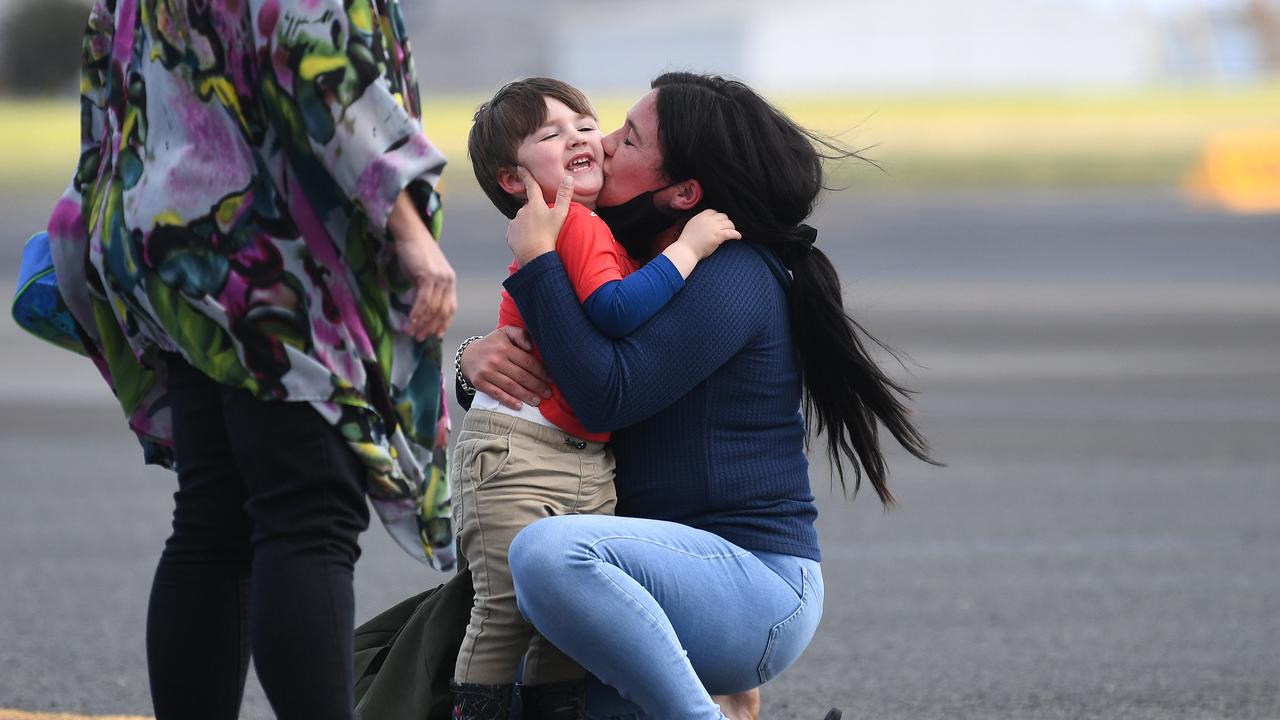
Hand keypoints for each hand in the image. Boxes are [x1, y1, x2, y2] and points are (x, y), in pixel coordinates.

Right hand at [390, 192, 456, 339]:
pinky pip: (423, 300)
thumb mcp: (423, 275)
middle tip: (420, 338)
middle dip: (431, 327)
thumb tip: (419, 310)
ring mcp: (440, 278)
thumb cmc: (413, 253)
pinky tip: (410, 321)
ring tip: (412, 333)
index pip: (451, 307)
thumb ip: (425, 291)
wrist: (410, 233)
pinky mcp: (428, 275)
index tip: (436, 335)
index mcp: (449, 281)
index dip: (444, 323)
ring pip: (433, 308)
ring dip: (421, 323)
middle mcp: (448, 280)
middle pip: (442, 311)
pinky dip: (417, 313)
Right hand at [461, 327, 553, 409]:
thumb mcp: (505, 333)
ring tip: (537, 401)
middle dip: (537, 386)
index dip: (541, 372)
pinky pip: (497, 394)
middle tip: (548, 394)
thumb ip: (520, 334)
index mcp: (504, 347)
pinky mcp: (480, 383)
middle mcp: (496, 360)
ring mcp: (487, 372)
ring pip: (511, 386)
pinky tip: (519, 406)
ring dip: (526, 395)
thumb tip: (531, 346)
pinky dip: (509, 401)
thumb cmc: (492, 345)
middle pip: (521, 376)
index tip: (551, 380)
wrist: (467, 356)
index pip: (527, 362)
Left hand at [507, 167, 573, 266]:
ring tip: (538, 235)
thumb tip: (568, 178)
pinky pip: (517, 232)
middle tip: (544, 223)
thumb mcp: (560, 215)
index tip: (520, 167)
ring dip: (528, 224)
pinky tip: (529, 241)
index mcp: (535, 204)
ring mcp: (515, 223)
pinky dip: (522, 235)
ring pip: (522, 220)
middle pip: (529, 207)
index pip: (531, 186)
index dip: (526, 175)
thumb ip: (564, 196)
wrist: (534, 255)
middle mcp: (522, 211)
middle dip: (534, 211)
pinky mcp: (511, 235)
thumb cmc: (549, 235)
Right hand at [676, 208, 739, 259]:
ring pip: (729, 223)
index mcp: (701, 216)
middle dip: (725, 222)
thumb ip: (700, 222)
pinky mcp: (718, 236)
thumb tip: (708, 223)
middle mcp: (708, 220)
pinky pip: (731, 233)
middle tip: (725, 229)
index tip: (718, 223)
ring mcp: (714, 227)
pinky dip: (736, 234)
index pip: (714, 212)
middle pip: (723, 216)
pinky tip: (738, 237)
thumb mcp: (692, 225)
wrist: (686, 250)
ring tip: (732, 232)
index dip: (717, 217)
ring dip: (731, 228)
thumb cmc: (687, 241)